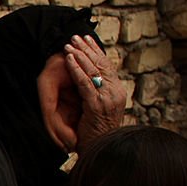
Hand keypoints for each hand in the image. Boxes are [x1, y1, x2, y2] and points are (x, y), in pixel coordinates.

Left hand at [63, 34, 126, 150]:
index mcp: (117, 91)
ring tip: (69, 44)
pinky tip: (69, 59)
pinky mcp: (97, 104)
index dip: (97, 51)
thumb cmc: (97, 132)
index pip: (107, 66)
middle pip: (101, 64)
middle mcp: (115, 92)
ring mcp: (108, 98)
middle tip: (75, 37)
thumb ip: (96, 94)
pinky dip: (77, 69)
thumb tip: (88, 81)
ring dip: (80, 55)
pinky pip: (85, 83)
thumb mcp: (99, 109)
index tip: (87, 39)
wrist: (102, 149)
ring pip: (93, 71)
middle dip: (87, 49)